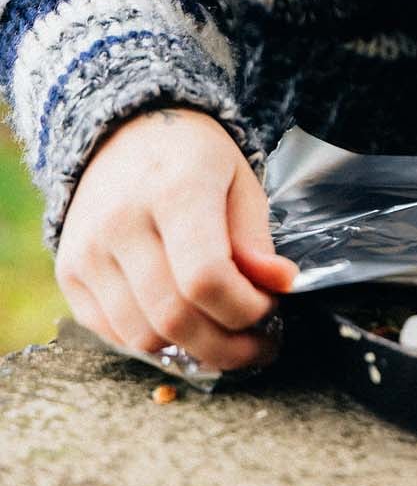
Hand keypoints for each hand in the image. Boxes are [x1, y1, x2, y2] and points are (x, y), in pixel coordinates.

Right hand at [56, 107, 296, 371]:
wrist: (125, 133)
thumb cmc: (193, 158)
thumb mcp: (240, 182)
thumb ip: (256, 240)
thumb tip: (278, 286)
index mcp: (174, 190)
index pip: (206, 279)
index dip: (245, 309)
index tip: (269, 306)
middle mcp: (121, 222)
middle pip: (173, 317)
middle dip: (226, 345)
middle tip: (257, 343)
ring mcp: (88, 251)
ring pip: (141, 336)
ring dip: (191, 351)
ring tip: (223, 336)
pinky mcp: (69, 273)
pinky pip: (112, 334)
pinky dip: (153, 343)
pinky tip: (183, 327)